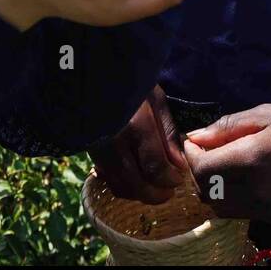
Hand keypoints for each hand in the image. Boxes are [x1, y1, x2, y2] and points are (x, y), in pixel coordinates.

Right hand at [88, 85, 187, 202]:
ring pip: (121, 187)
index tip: (180, 178)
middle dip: (158, 194)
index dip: (170, 179)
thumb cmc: (129, 82)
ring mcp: (99, 150)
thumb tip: (178, 164)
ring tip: (156, 188)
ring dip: (142, 194)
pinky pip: (108, 180)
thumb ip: (168, 132)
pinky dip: (125, 188)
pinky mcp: (91, 153)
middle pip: (138, 184)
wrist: (92, 75)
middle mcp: (114, 142)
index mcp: (135, 125)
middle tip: (171, 190)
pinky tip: (136, 180)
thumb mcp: (155, 99)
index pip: (155, 167)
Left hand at [181, 104, 270, 223]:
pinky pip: (241, 213)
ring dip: (213, 188)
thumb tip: (195, 138)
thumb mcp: (266, 114)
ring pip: (221, 208)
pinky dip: (232, 198)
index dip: (190, 157)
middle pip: (207, 192)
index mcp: (253, 159)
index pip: (202, 170)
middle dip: (199, 172)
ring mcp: (269, 209)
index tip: (193, 143)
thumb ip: (226, 128)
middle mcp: (258, 190)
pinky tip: (242, 177)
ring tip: (223, 165)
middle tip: (205, 152)